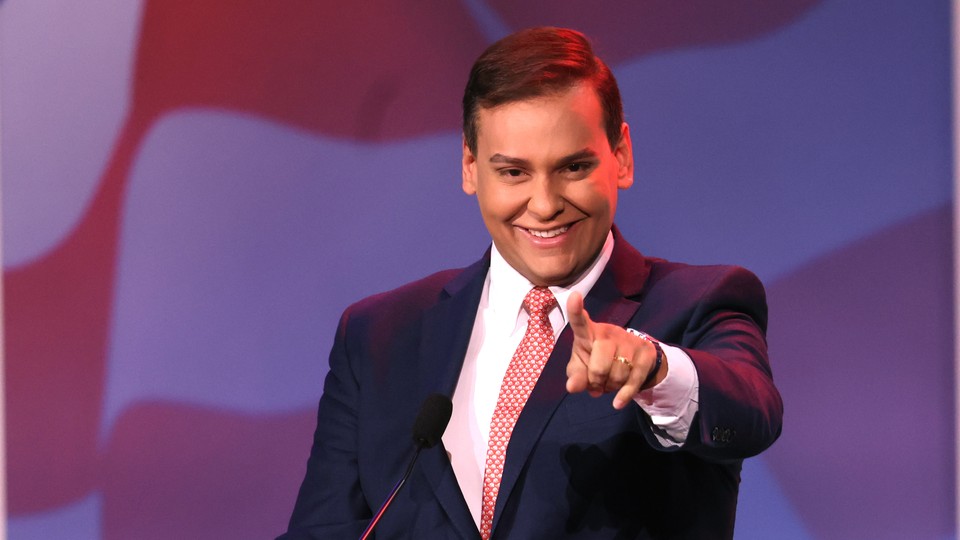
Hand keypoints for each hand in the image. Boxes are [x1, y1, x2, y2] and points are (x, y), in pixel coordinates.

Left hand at [565, 291, 663, 408]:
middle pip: (599, 365)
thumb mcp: (582, 367)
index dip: (576, 310)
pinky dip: (623, 395)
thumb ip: (576, 376)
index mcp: (588, 333)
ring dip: (610, 387)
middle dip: (596, 381)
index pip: (580, 322)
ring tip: (609, 382)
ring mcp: (629, 342)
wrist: (633, 360)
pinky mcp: (645, 354)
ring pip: (617, 375)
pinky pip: (633, 381)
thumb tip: (572, 387)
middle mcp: (609, 333)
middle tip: (597, 382)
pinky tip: (618, 403)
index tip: (574, 295)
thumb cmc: (598, 360)